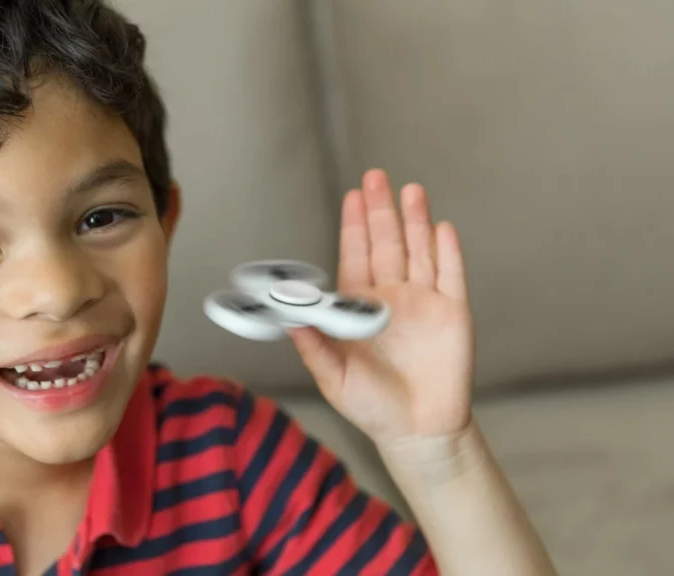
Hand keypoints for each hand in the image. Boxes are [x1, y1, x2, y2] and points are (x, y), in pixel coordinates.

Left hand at [289, 169, 473, 447]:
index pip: (356, 256)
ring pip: (420, 251)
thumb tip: (285, 316)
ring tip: (410, 190)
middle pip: (387, 244)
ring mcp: (424, 303)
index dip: (354, 226)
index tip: (351, 197)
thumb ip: (312, 344)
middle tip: (375, 177)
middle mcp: (392, 298)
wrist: (417, 432)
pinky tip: (442, 227)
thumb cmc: (371, 407)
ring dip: (415, 221)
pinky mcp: (454, 315)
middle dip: (381, 211)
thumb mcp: (332, 376)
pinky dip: (448, 251)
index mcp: (360, 307)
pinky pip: (452, 276)